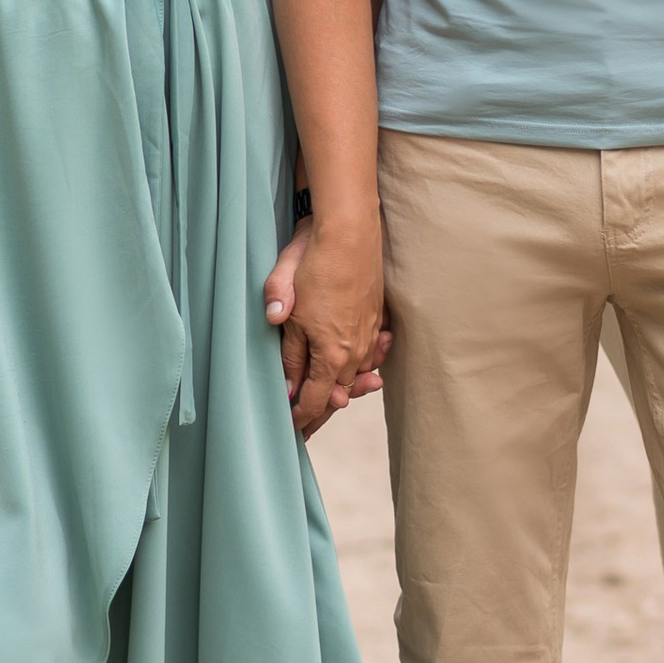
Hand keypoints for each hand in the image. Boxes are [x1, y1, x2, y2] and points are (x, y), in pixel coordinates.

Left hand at [262, 209, 390, 440]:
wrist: (350, 230)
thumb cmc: (313, 263)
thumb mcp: (287, 304)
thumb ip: (287, 346)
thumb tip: (286, 381)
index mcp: (331, 353)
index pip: (314, 400)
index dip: (301, 419)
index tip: (291, 432)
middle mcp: (355, 350)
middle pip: (336, 394)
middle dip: (321, 413)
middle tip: (306, 432)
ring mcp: (370, 334)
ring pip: (355, 375)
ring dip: (343, 392)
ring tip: (334, 406)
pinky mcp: (376, 317)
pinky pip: (371, 355)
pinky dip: (363, 367)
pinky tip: (360, 371)